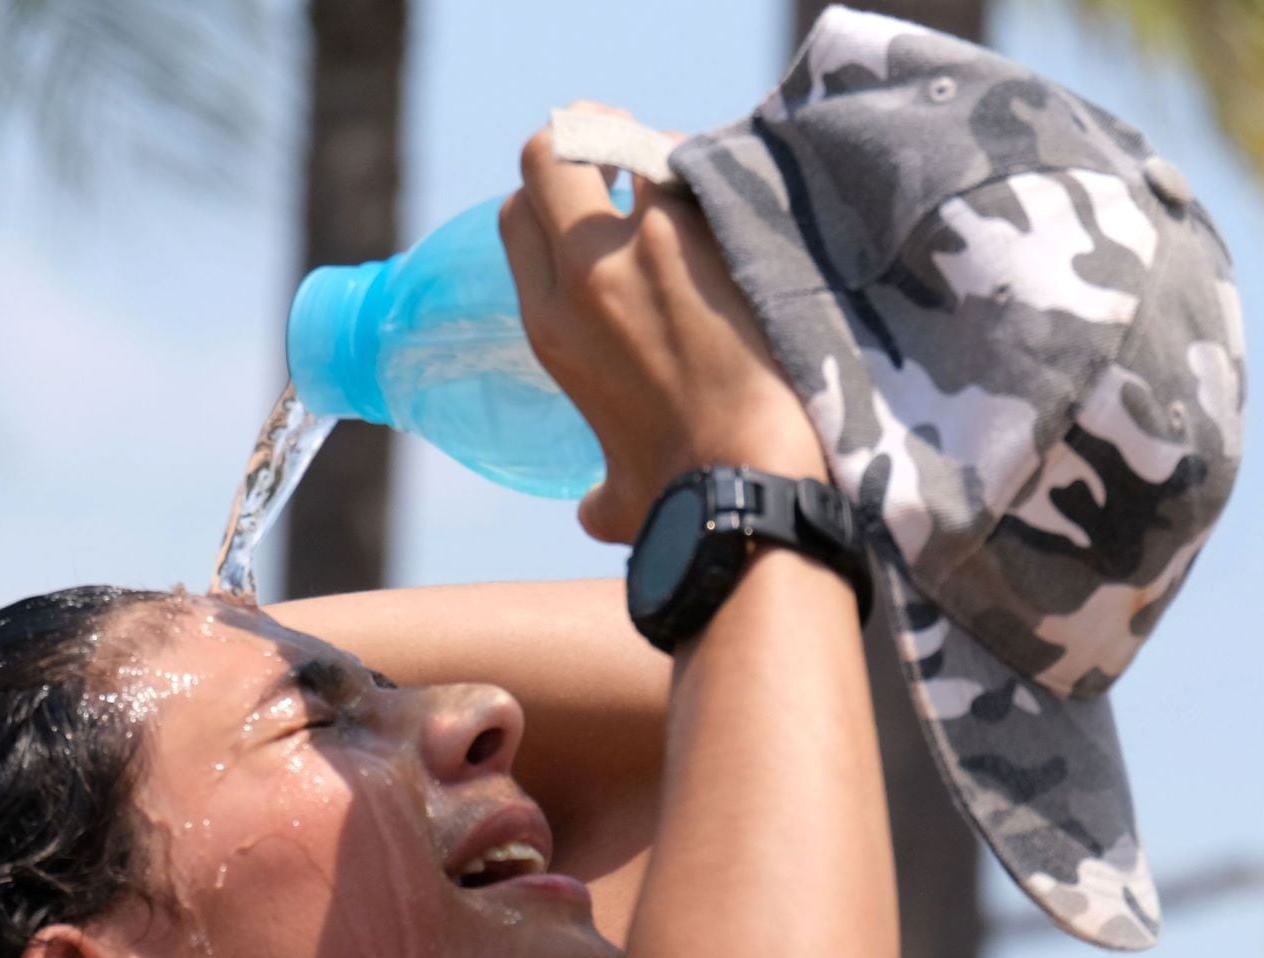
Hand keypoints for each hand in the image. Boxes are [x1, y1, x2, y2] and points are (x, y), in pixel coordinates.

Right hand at [499, 103, 827, 544]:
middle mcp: (582, 275)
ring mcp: (643, 245)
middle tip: (629, 157)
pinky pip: (694, 160)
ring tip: (692, 175)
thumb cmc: (684, 502)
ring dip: (655, 146)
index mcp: (548, 325)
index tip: (589, 203)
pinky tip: (740, 193)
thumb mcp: (617, 499)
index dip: (548, 196)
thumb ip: (597, 495)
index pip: (516, 215)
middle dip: (584, 137)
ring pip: (624, 139)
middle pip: (550, 154)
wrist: (747, 484)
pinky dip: (712, 164)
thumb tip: (594, 514)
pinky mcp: (707, 233)